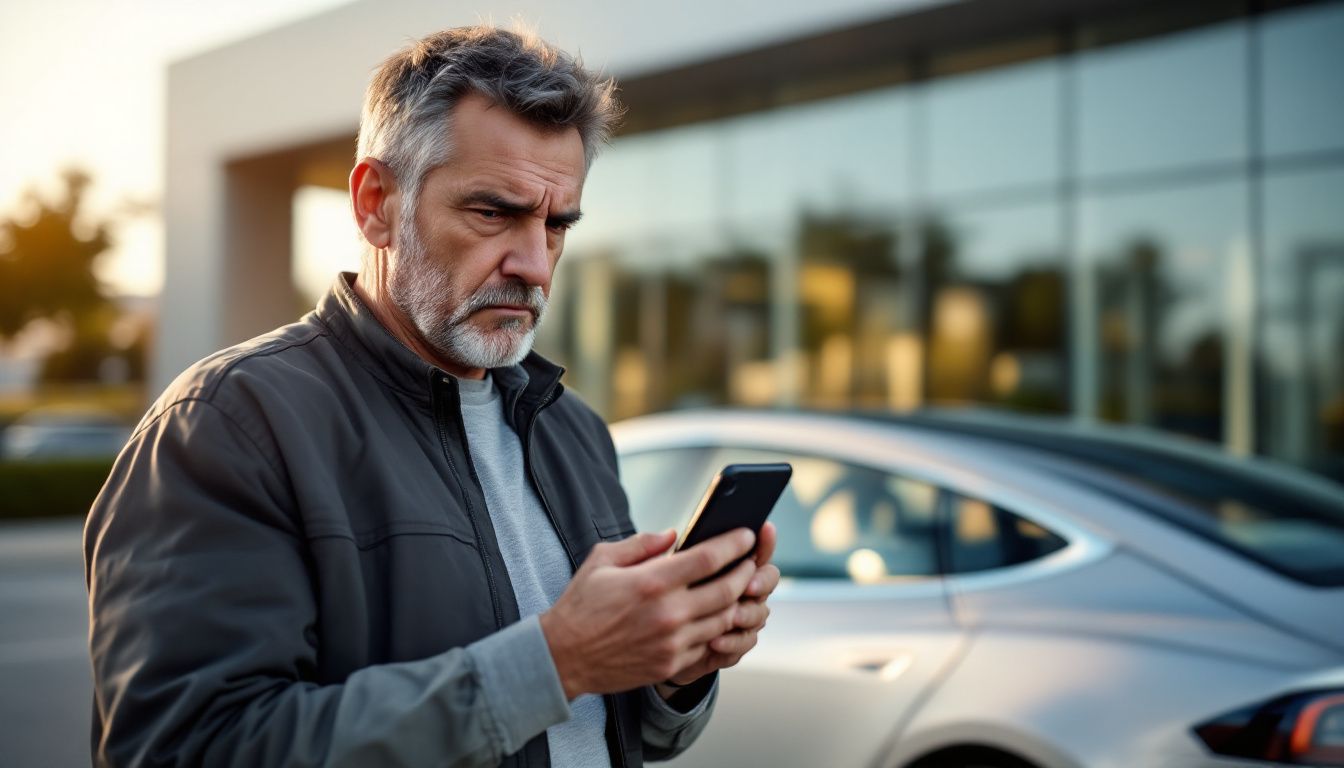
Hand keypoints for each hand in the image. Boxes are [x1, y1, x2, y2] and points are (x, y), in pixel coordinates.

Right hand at [540, 527, 757, 698]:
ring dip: (737, 601)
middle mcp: (667, 613)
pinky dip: (719, 628)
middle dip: (746, 572)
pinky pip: (708, 645)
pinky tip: (719, 616)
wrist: (563, 657)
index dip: (734, 544)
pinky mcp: (670, 664)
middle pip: (727, 590)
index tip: (747, 535)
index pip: (708, 559)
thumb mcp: (602, 561)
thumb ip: (642, 544)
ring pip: (723, 619)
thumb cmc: (581, 605)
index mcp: (651, 582)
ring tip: (740, 587)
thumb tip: (674, 534)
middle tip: (751, 561)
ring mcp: (672, 642)